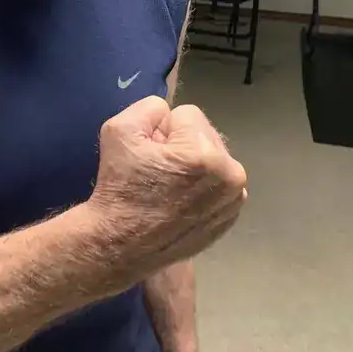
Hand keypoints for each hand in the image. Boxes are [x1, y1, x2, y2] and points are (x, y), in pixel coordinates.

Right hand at [88, 97, 246, 285]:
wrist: (120, 244)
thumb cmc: (119, 187)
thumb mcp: (119, 129)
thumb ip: (149, 107)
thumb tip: (167, 114)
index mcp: (205, 153)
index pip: (186, 114)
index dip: (162, 130)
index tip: (149, 153)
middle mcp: (230, 175)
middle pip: (204, 135)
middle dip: (182, 145)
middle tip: (157, 171)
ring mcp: (234, 200)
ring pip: (213, 159)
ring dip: (194, 165)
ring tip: (168, 187)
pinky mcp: (230, 218)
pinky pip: (218, 185)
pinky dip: (202, 188)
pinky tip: (179, 202)